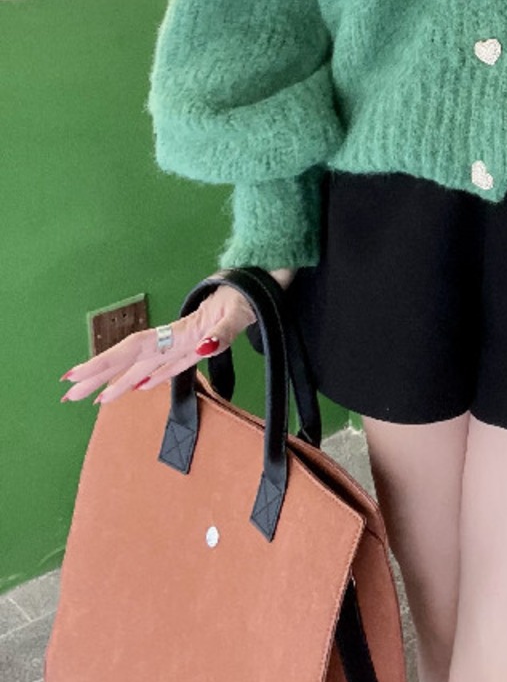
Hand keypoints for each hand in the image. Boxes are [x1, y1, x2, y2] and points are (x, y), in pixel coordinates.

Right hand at [58, 268, 292, 405]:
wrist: (264, 280)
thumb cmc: (251, 295)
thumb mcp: (241, 312)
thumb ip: (223, 330)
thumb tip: (204, 348)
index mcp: (181, 330)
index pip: (134, 349)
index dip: (106, 363)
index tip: (76, 375)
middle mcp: (178, 336)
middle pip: (131, 358)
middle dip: (99, 376)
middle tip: (67, 396)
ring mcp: (186, 341)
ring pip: (145, 365)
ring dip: (118, 381)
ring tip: (93, 400)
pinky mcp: (199, 344)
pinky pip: (169, 365)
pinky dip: (152, 377)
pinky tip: (138, 386)